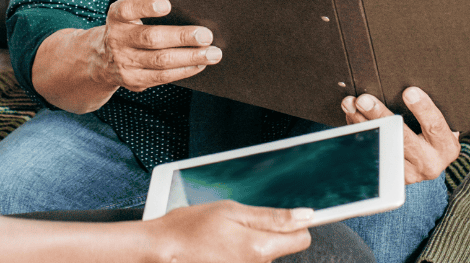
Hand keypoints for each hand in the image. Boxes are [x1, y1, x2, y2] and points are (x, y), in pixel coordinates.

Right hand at [92, 0, 221, 92]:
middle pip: (151, 38)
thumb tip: (190, 7)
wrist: (103, 60)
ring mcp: (125, 62)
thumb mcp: (129, 14)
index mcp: (116, 16)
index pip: (128, 9)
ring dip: (191, 57)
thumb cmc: (128, 28)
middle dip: (182, 37)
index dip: (146, 6)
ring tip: (213, 53)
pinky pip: (163, 77)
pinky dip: (184, 70)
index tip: (167, 4)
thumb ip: (148, 8)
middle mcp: (117, 39)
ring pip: (161, 61)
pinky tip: (200, 64)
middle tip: (206, 35)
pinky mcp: (134, 80)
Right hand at [145, 201, 311, 262]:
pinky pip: (249, 261)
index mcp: (259, 247)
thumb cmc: (190, 228)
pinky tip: (221, 249)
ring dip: (250, 244)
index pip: (302, 238)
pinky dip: (239, 254)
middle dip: (267, 233)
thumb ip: (272, 216)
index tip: (286, 217)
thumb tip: (305, 216)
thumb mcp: (231, 211)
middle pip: (281, 246)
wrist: (163, 249)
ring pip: (263, 254)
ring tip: (224, 237)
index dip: (295, 224)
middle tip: (238, 224)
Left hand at [342, 87, 459, 183]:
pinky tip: (352, 118)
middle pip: (403, 137)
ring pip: (383, 146)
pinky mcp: (392, 178)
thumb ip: (426, 110)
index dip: (422, 108)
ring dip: (363, 123)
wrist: (430, 161)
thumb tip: (405, 86)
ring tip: (351, 105)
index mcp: (446, 147)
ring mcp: (410, 173)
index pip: (435, 125)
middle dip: (381, 116)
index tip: (409, 91)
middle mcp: (430, 163)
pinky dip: (361, 133)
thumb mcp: (438, 124)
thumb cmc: (433, 134)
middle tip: (363, 100)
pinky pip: (373, 153)